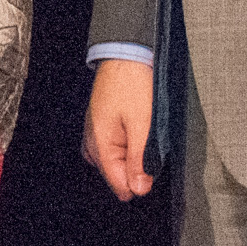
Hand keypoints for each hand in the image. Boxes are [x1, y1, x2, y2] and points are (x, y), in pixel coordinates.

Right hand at [83, 58, 155, 200]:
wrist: (124, 55)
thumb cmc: (132, 84)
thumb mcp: (143, 125)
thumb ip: (140, 160)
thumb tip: (139, 190)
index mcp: (100, 147)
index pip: (121, 187)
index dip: (142, 181)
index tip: (154, 164)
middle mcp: (92, 145)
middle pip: (119, 176)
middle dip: (139, 166)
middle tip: (151, 140)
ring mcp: (95, 135)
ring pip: (119, 162)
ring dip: (135, 154)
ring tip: (144, 130)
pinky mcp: (101, 127)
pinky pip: (116, 148)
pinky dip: (130, 144)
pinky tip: (137, 128)